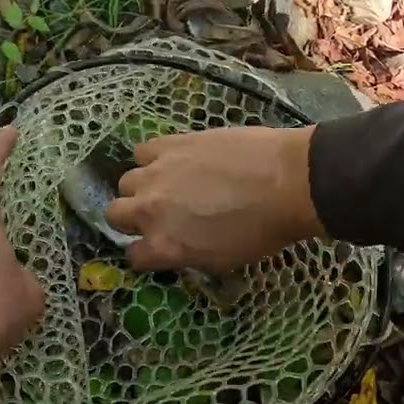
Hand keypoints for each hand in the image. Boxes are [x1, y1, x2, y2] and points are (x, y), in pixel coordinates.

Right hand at [105, 126, 324, 274]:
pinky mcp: (169, 143)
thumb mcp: (222, 260)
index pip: (133, 256)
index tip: (159, 246)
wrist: (288, 181)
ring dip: (142, 186)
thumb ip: (187, 254)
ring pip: (126, 180)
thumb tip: (178, 247)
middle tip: (158, 214)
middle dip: (131, 217)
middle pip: (115, 214)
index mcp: (164, 247)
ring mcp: (156, 173)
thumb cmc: (263, 230)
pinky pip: (142, 150)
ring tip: (168, 184)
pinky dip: (153, 157)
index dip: (145, 253)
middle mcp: (149, 211)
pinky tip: (174, 160)